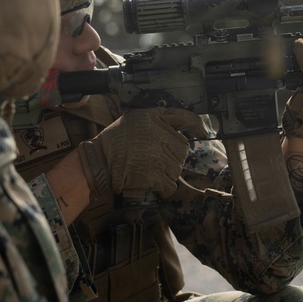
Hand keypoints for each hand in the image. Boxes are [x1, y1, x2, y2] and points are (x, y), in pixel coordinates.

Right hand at [77, 108, 205, 200]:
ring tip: (151, 167)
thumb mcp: (142, 115)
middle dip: (173, 155)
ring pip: (177, 169)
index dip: (191, 131)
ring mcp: (160, 161)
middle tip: (156, 155)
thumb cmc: (118, 137)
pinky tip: (154, 181)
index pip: (186, 129)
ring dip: (168, 171)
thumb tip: (192, 121)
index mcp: (160, 124)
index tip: (201, 132)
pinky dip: (165, 187)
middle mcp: (162, 142)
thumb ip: (167, 115)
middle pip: (183, 152)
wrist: (101, 160)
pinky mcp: (155, 179)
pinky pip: (170, 186)